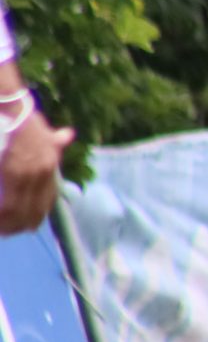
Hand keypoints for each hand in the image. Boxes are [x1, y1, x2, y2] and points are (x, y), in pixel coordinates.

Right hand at [0, 102, 74, 236]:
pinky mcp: (15, 173)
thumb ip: (55, 139)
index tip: (29, 226)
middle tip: (8, 232)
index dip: (38, 214)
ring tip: (1, 231)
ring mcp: (30, 174)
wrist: (14, 109)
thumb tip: (67, 134)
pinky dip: (2, 215)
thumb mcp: (44, 129)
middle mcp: (45, 173)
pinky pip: (9, 204)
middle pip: (34, 209)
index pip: (48, 199)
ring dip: (8, 224)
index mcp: (51, 166)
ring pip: (20, 211)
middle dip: (21, 224)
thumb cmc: (24, 119)